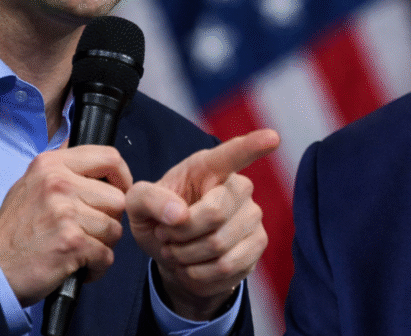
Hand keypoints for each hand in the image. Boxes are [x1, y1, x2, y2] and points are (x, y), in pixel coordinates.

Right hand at [0, 145, 132, 305]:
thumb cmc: (13, 231)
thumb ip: (62, 170)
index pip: (109, 157)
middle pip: (118, 198)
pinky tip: (79, 267)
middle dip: (109, 220)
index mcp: (51, 165)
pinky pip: (106, 255)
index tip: (119, 192)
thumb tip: (89, 154)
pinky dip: (97, 266)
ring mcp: (65, 213)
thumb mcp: (30, 185)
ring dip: (103, 245)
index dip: (123, 177)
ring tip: (80, 249)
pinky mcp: (71, 243)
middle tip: (89, 232)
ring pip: (115, 228)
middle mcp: (59, 184)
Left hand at [125, 129, 279, 320]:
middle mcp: (238, 186)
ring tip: (177, 251)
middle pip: (215, 214)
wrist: (174, 254)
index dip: (253, 145)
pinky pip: (227, 266)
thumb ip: (149, 198)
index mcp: (208, 166)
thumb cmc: (159, 218)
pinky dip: (199, 273)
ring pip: (219, 245)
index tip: (272, 137)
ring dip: (186, 256)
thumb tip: (179, 214)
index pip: (233, 153)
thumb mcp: (138, 204)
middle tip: (166, 236)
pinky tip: (193, 265)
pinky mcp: (258, 243)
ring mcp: (253, 214)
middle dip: (180, 234)